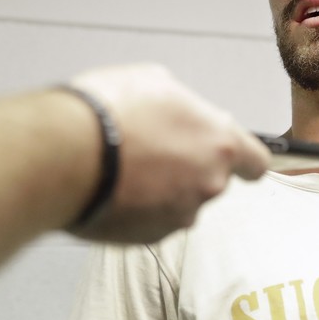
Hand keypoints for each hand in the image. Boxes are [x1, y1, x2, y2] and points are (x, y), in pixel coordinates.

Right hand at [66, 63, 269, 242]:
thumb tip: (180, 112)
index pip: (256, 162)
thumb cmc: (110, 112)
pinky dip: (136, 208)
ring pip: (179, 202)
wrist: (62, 155)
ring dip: (161, 189)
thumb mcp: (154, 82)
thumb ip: (183, 104)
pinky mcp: (148, 237)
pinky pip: (150, 221)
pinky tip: (111, 188)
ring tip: (124, 167)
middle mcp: (209, 183)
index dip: (245, 160)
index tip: (236, 160)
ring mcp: (179, 215)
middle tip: (152, 150)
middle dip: (188, 168)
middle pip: (211, 180)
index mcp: (220, 144)